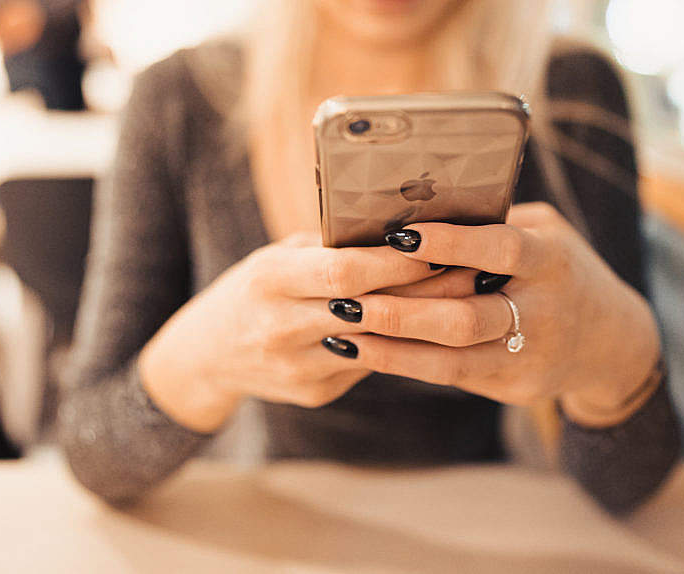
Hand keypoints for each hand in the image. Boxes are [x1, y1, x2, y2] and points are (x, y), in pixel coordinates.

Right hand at [137, 233, 441, 431]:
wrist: (210, 353)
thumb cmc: (257, 288)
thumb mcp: (280, 256)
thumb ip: (331, 248)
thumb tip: (404, 228)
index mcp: (270, 280)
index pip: (345, 272)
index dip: (396, 262)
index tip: (440, 245)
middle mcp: (280, 327)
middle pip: (370, 310)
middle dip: (426, 292)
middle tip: (473, 272)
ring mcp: (297, 367)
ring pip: (379, 344)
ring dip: (425, 322)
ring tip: (464, 299)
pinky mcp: (314, 393)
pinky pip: (369, 365)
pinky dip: (401, 345)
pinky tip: (429, 330)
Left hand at [317, 202, 660, 425]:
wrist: (611, 341)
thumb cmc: (560, 269)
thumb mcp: (545, 235)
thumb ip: (494, 224)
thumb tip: (419, 201)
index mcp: (552, 261)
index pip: (500, 249)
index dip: (450, 243)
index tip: (397, 236)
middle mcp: (544, 312)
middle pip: (466, 318)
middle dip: (400, 311)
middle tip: (344, 299)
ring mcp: (529, 357)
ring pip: (451, 359)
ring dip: (391, 346)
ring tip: (340, 331)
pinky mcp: (514, 387)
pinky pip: (450, 377)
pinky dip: (403, 364)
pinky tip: (363, 351)